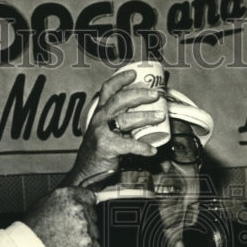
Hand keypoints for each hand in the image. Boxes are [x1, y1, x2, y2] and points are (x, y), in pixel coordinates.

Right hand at [23, 186, 100, 246]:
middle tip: (68, 229)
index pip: (91, 197)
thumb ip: (69, 197)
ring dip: (85, 236)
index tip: (83, 211)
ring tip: (67, 239)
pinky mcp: (87, 245)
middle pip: (93, 216)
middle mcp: (79, 209)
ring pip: (95, 232)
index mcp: (69, 195)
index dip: (86, 206)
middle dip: (84, 222)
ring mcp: (84, 227)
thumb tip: (84, 198)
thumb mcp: (48, 201)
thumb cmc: (34, 226)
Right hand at [61, 69, 163, 186]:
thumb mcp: (109, 132)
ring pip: (125, 120)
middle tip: (156, 95)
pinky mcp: (106, 147)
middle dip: (139, 95)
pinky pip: (128, 145)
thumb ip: (125, 125)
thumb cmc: (101, 151)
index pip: (108, 90)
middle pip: (119, 100)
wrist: (85, 173)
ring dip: (145, 117)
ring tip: (160, 117)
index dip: (120, 79)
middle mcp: (100, 119)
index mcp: (101, 113)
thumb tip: (152, 118)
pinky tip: (152, 150)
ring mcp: (101, 132)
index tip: (134, 73)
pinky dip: (142, 147)